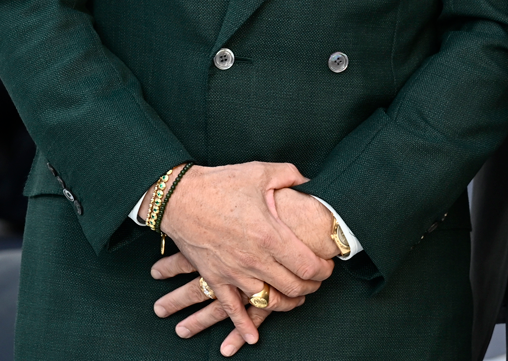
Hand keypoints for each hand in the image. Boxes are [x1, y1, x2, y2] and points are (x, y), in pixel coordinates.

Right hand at [152, 163, 332, 347]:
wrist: (178, 197)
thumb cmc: (220, 183)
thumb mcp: (261, 172)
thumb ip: (292, 176)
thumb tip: (310, 180)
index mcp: (270, 236)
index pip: (309, 265)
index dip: (324, 270)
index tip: (328, 265)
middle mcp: (255, 260)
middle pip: (294, 287)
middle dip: (311, 287)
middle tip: (316, 281)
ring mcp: (235, 272)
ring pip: (269, 301)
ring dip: (287, 303)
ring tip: (296, 298)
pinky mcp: (216, 278)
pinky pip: (232, 310)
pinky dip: (244, 326)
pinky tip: (253, 336)